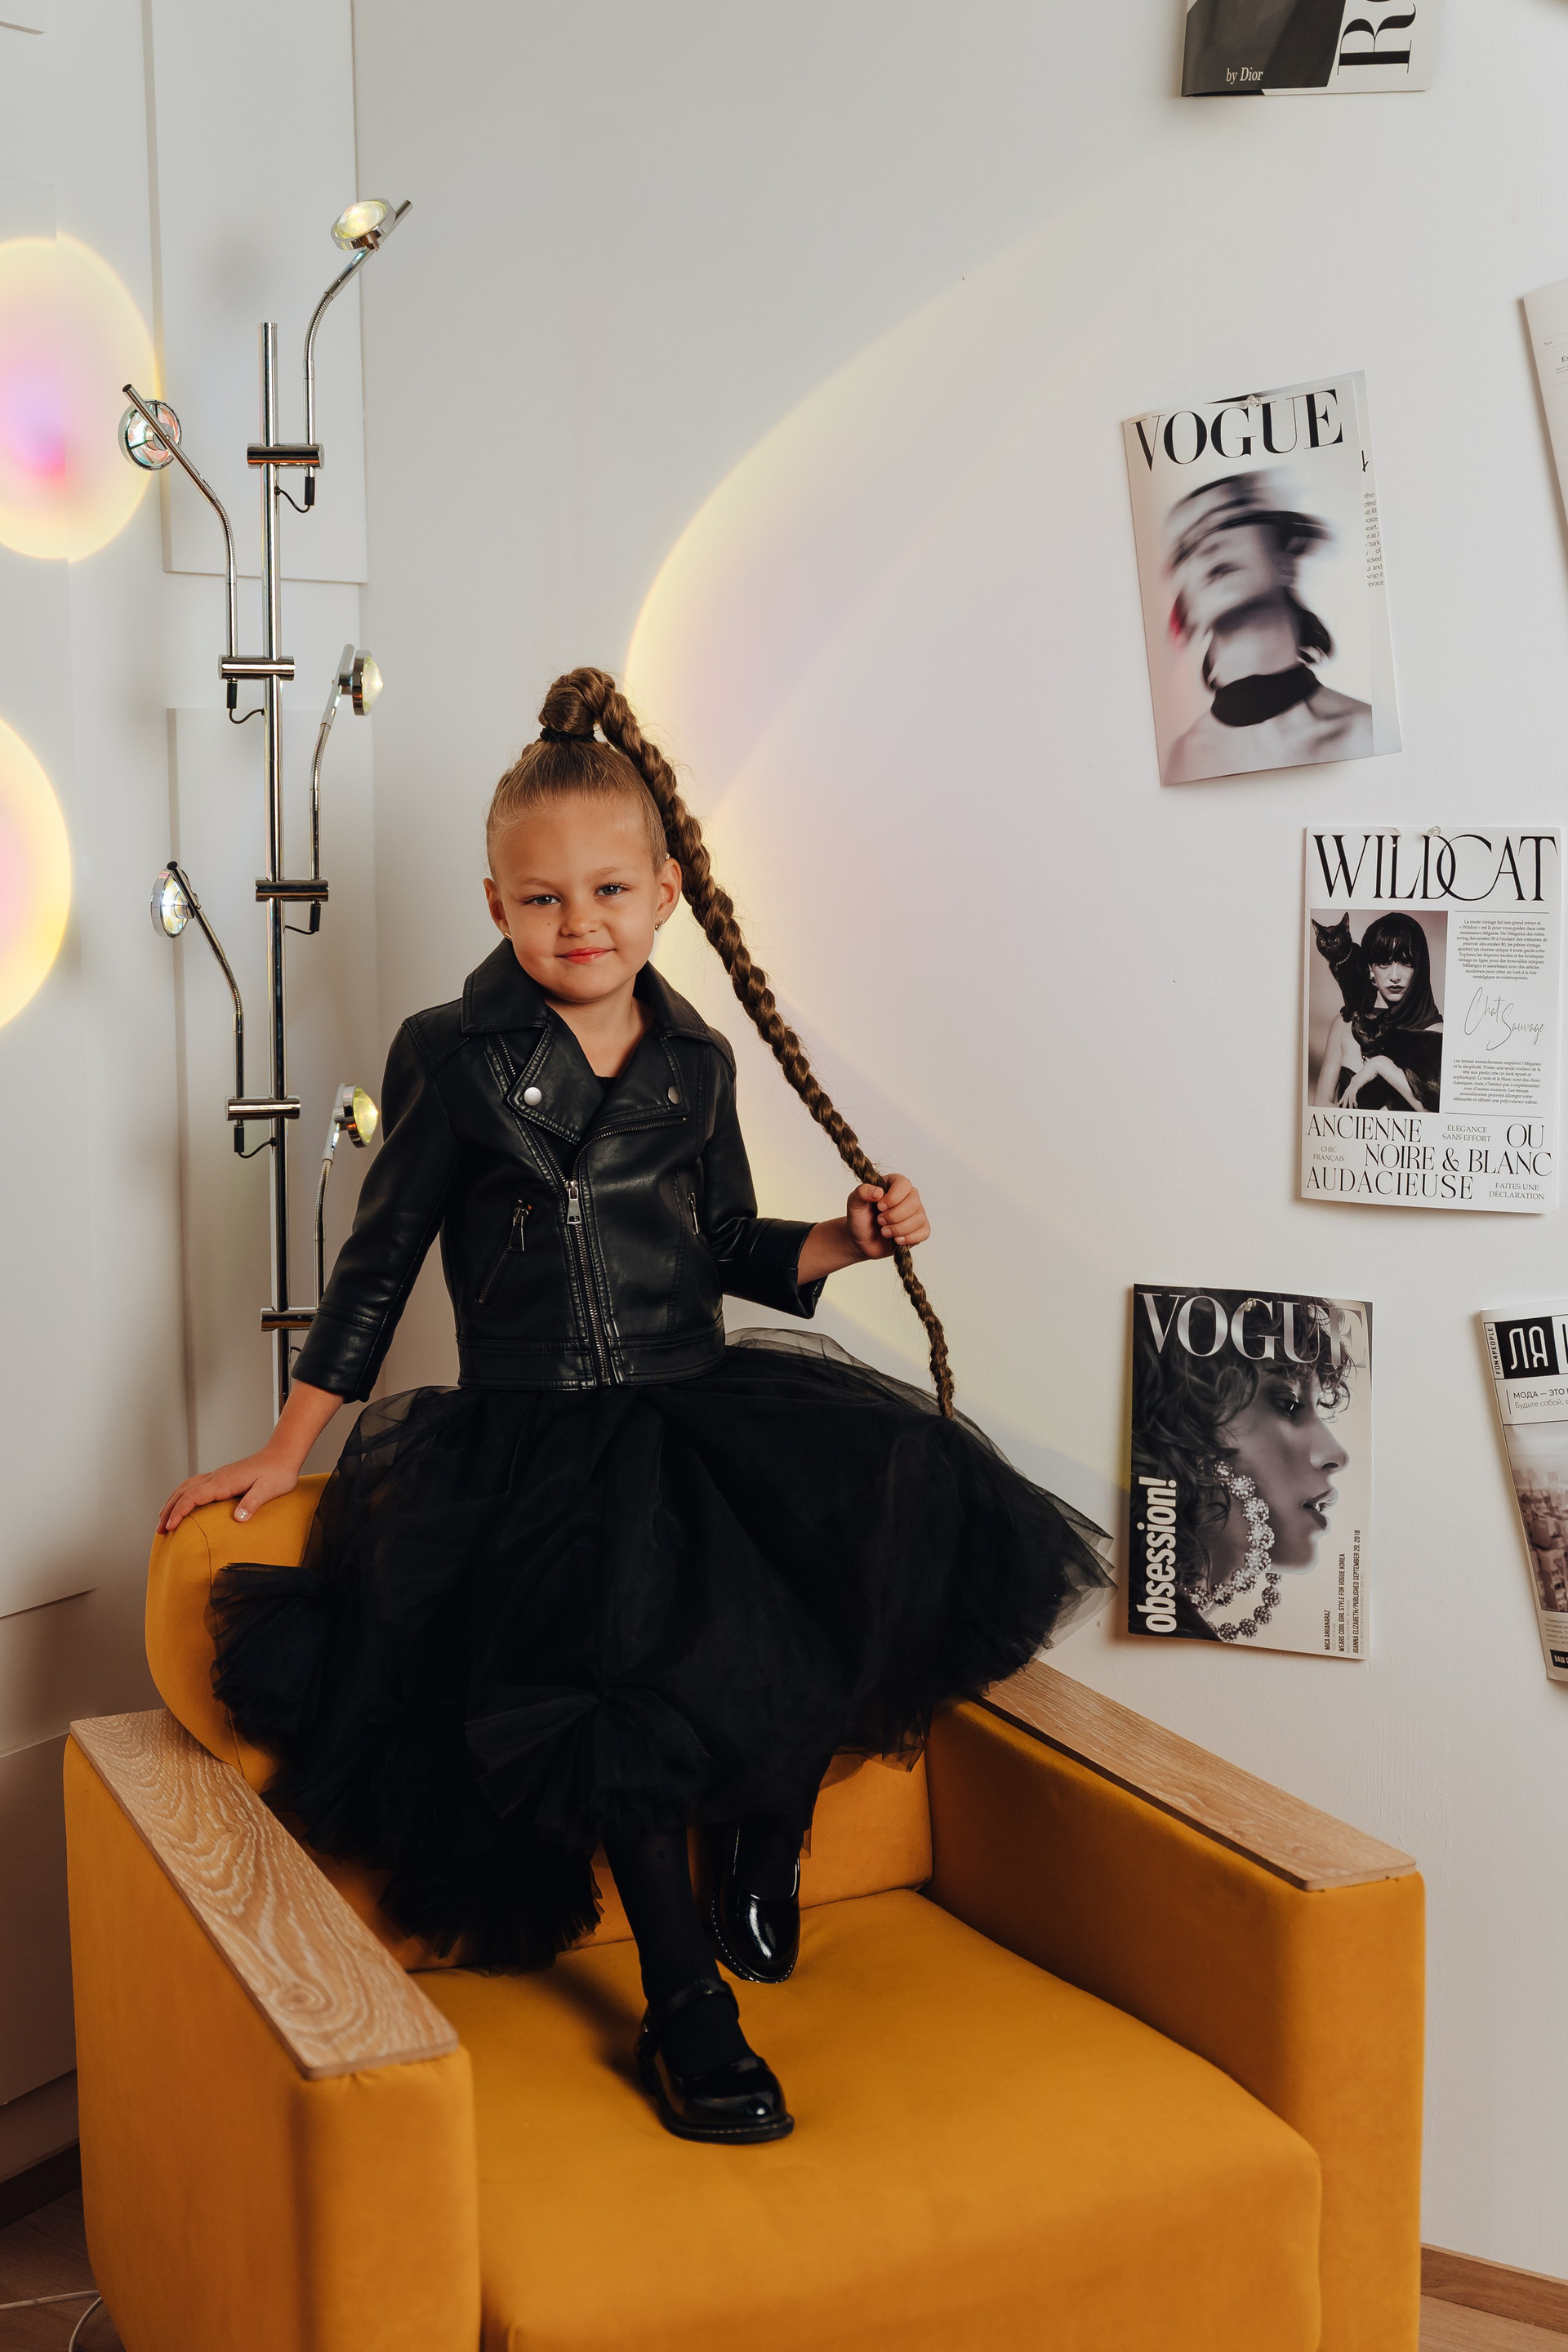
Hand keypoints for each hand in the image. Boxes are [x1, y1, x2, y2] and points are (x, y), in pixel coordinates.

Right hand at [158, 1448, 300, 1536]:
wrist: (282, 1456)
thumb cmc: (278, 1474)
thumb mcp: (269, 1490)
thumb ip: (253, 1502)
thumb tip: (238, 1518)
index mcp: (223, 1482)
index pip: (193, 1497)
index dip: (179, 1512)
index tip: (170, 1527)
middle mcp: (216, 1477)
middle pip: (183, 1493)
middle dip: (169, 1511)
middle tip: (159, 1530)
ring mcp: (217, 1476)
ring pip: (186, 1487)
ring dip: (172, 1502)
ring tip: (163, 1519)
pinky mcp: (221, 1477)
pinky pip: (194, 1485)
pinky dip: (182, 1495)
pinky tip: (182, 1502)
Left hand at [845, 1173, 929, 1260]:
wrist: (861, 1241)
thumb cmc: (860, 1219)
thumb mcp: (854, 1203)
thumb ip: (862, 1192)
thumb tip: (879, 1192)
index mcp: (894, 1184)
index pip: (904, 1184)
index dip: (893, 1197)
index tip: (879, 1207)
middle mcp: (908, 1196)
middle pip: (914, 1202)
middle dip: (894, 1216)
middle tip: (879, 1221)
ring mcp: (916, 1212)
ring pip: (919, 1219)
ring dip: (898, 1229)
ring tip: (884, 1232)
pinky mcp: (920, 1229)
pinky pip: (924, 1232)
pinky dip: (909, 1238)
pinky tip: (896, 1240)